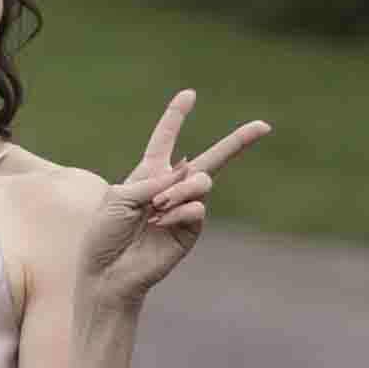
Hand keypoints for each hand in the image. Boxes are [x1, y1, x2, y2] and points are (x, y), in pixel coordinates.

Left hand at [75, 90, 270, 309]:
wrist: (107, 273)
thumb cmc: (104, 235)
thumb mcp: (119, 196)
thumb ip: (153, 180)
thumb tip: (189, 172)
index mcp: (148, 174)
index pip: (165, 140)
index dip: (176, 117)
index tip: (189, 94)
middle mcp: (171, 188)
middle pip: (210, 159)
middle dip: (237, 141)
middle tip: (264, 125)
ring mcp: (185, 209)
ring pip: (202, 181)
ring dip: (178, 190)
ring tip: (155, 208)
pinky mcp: (191, 230)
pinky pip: (198, 207)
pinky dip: (177, 211)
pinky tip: (159, 224)